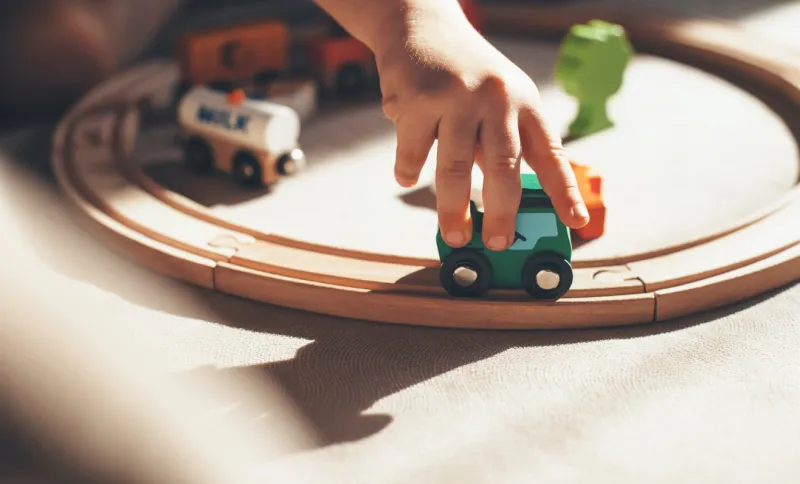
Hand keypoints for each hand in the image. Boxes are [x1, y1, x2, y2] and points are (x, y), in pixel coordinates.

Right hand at [376, 7, 588, 249]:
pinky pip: (412, 153)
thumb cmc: (464, 72)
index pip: (550, 153)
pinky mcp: (416, 101)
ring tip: (455, 234)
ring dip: (452, 210)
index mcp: (524, 101)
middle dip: (501, 214)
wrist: (420, 25)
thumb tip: (498, 205)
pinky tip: (406, 177)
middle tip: (496, 243)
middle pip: (503, 168)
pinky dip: (407, 172)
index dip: (565, 192)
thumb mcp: (498, 100)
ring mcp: (455, 98)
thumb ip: (499, 146)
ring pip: (454, 169)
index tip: (577, 222)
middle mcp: (496, 98)